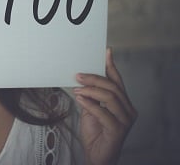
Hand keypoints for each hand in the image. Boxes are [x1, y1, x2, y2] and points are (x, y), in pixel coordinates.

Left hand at [74, 47, 137, 164]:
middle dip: (94, 78)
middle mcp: (128, 110)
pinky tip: (80, 99)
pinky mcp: (118, 130)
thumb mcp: (91, 108)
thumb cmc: (95, 132)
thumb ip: (90, 95)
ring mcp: (125, 121)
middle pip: (113, 87)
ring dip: (91, 90)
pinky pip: (104, 113)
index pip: (117, 81)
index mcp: (123, 103)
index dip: (111, 66)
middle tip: (78, 75)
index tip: (106, 52)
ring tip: (77, 88)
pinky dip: (90, 104)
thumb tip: (80, 77)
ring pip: (110, 97)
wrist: (96, 155)